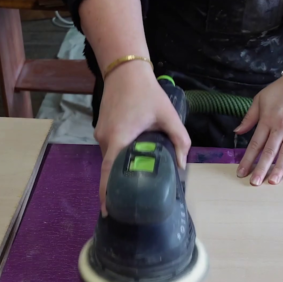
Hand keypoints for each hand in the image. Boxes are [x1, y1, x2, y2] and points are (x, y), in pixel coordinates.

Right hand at [94, 61, 190, 213]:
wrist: (126, 71)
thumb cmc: (147, 93)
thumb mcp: (169, 116)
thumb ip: (179, 141)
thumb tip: (182, 166)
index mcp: (118, 138)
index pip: (109, 172)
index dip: (106, 193)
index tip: (107, 210)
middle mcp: (104, 139)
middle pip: (110, 168)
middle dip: (118, 185)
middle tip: (132, 200)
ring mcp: (100, 134)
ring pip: (110, 159)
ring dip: (120, 169)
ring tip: (135, 181)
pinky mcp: (101, 129)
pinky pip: (109, 149)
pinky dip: (119, 157)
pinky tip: (133, 160)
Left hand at [236, 59, 282, 184]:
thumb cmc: (280, 90)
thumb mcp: (260, 99)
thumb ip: (249, 117)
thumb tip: (237, 132)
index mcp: (267, 120)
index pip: (255, 144)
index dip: (247, 159)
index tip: (241, 172)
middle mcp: (280, 126)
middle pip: (269, 151)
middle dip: (261, 168)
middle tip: (254, 183)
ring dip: (280, 167)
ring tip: (273, 182)